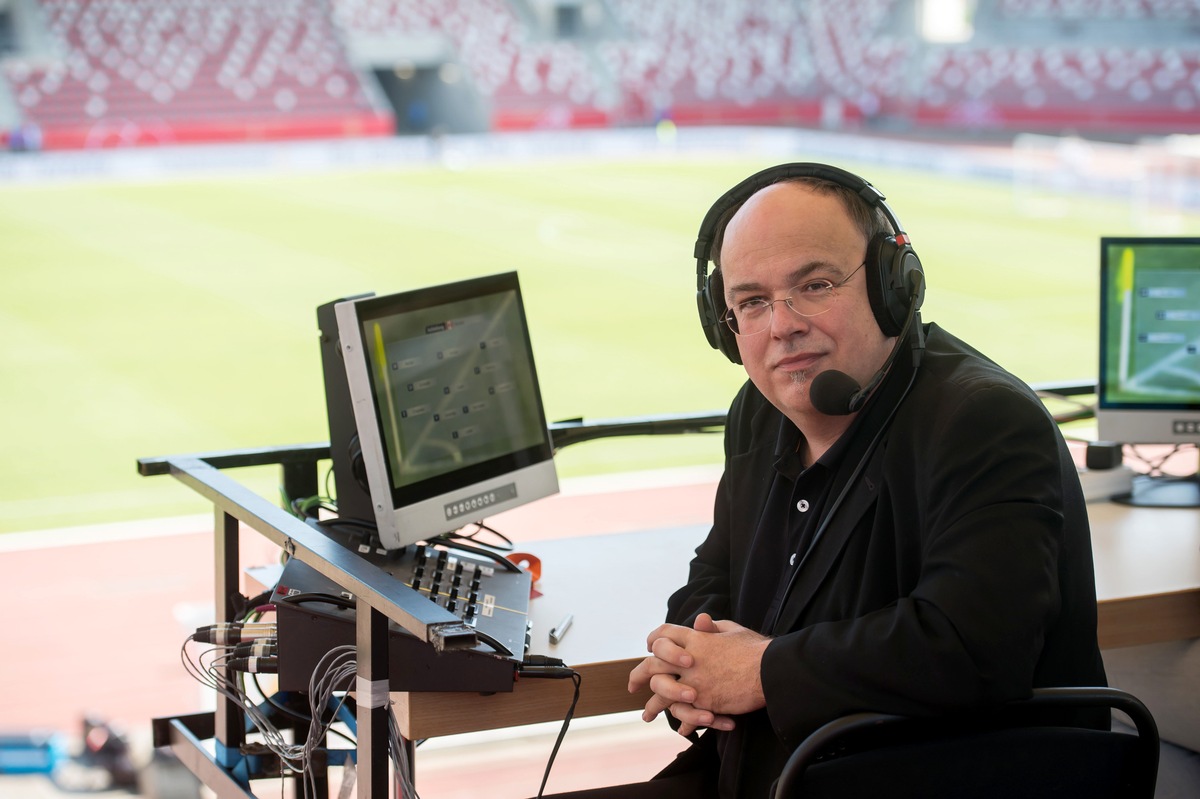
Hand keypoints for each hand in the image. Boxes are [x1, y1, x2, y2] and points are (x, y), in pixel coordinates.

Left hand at [628, 613, 769, 734]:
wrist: (770, 671)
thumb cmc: (755, 649)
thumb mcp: (733, 630)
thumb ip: (713, 627)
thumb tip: (700, 621)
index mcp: (695, 638)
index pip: (664, 634)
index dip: (654, 639)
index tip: (648, 648)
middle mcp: (689, 659)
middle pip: (653, 664)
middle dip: (638, 675)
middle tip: (632, 685)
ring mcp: (694, 681)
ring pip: (662, 692)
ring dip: (652, 705)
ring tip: (647, 715)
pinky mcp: (704, 701)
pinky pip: (684, 712)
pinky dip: (681, 721)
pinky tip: (679, 728)